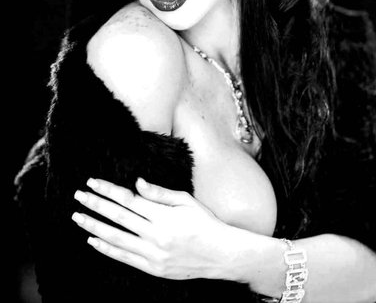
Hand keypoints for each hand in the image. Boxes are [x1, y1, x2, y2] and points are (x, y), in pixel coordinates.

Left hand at [71, 177, 234, 279]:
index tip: (92, 182)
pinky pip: (124, 258)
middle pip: (118, 217)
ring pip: (116, 238)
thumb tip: (137, 183)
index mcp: (163, 216)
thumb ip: (159, 193)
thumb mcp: (186, 200)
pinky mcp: (153, 268)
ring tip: (78, 217)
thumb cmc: (205, 223)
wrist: (221, 254)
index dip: (108, 190)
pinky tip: (93, 240)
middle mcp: (155, 235)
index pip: (128, 199)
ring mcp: (153, 254)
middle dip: (95, 205)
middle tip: (78, 196)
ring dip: (94, 227)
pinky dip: (107, 249)